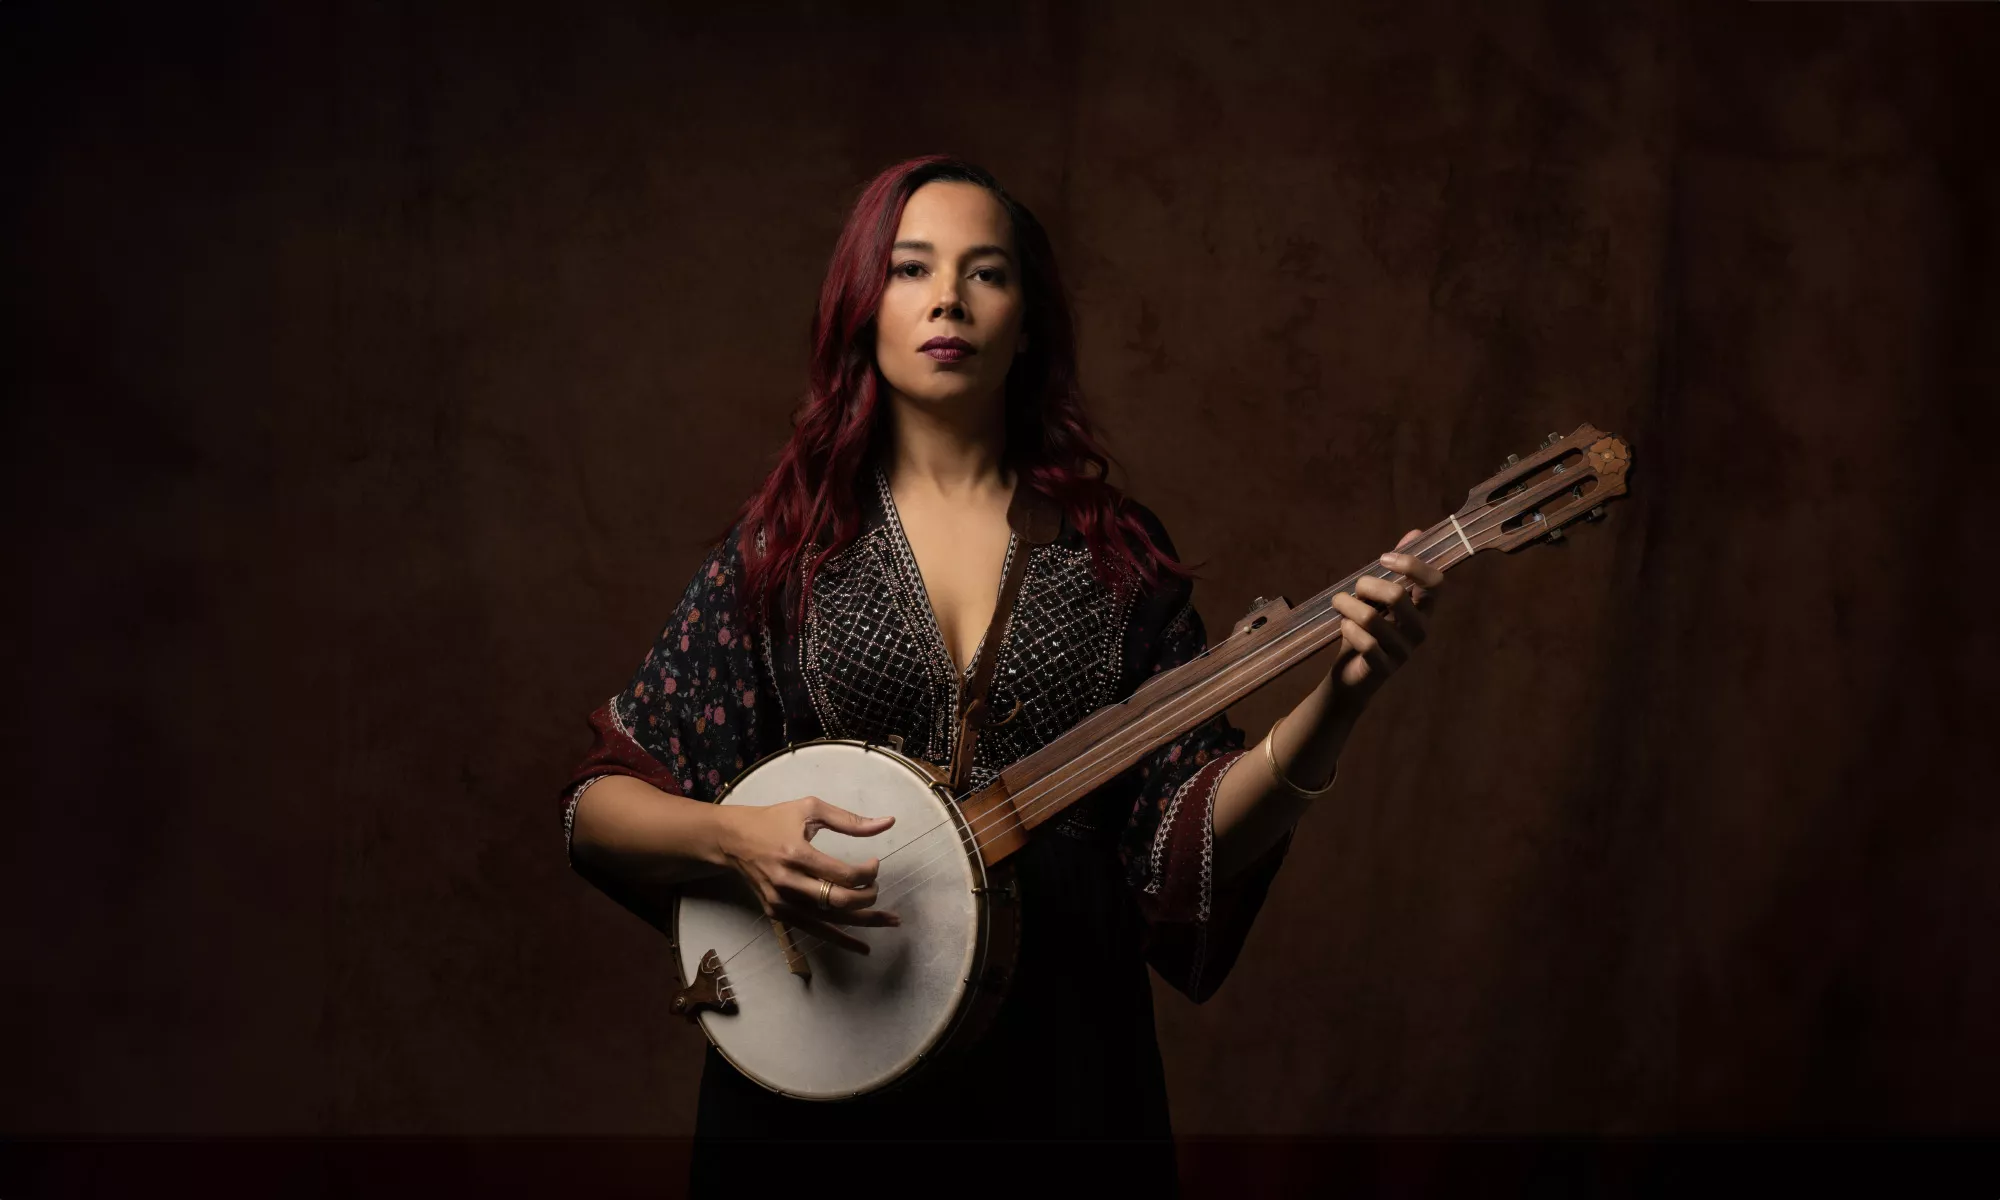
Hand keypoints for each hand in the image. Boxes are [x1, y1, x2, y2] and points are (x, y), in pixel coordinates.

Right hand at [715, 796, 898, 954]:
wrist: (731, 840)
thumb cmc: (773, 820)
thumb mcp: (810, 808)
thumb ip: (850, 820)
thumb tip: (888, 823)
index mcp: (796, 853)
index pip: (844, 875)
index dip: (868, 873)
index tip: (874, 864)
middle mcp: (788, 882)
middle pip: (839, 902)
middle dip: (868, 897)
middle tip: (877, 887)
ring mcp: (781, 902)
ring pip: (831, 921)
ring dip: (864, 922)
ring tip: (891, 921)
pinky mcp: (777, 913)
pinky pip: (815, 930)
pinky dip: (841, 940)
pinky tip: (863, 946)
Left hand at [1327, 528, 1444, 708]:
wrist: (1351, 677)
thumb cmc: (1367, 631)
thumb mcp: (1379, 597)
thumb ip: (1397, 568)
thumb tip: (1416, 532)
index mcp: (1424, 610)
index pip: (1436, 583)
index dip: (1412, 565)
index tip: (1384, 559)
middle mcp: (1420, 630)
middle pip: (1397, 595)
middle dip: (1366, 585)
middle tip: (1352, 589)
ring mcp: (1404, 651)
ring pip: (1372, 618)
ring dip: (1347, 606)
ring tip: (1338, 604)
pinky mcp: (1384, 668)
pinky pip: (1364, 643)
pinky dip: (1348, 629)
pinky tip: (1344, 627)